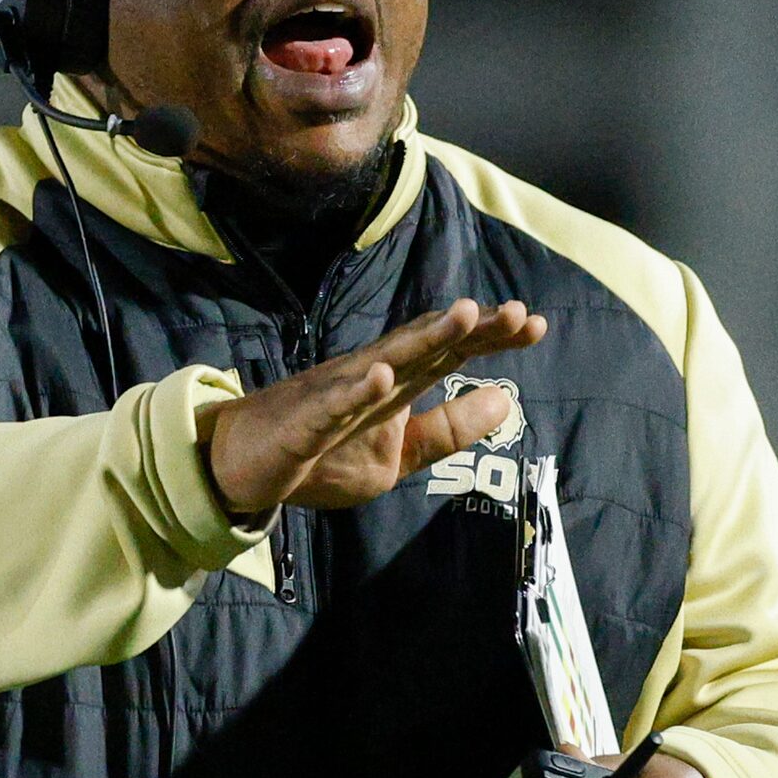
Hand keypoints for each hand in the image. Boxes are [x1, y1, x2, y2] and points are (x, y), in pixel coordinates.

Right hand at [200, 298, 546, 515]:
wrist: (240, 467)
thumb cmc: (322, 454)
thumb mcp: (398, 452)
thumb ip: (449, 429)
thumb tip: (506, 399)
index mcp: (396, 384)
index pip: (450, 353)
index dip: (492, 338)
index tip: (536, 325)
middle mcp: (370, 377)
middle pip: (426, 346)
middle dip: (469, 328)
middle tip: (514, 310)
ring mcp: (335, 397)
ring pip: (385, 363)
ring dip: (423, 339)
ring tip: (462, 315)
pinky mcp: (303, 424)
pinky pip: (332, 407)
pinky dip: (356, 391)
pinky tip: (381, 377)